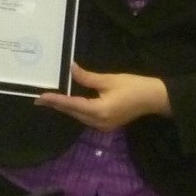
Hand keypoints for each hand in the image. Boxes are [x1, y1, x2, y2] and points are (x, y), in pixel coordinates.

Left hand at [34, 62, 170, 131]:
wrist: (155, 98)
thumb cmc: (134, 87)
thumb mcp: (109, 80)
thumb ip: (87, 78)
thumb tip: (71, 70)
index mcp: (99, 111)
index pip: (71, 105)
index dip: (55, 101)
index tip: (40, 98)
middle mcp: (99, 122)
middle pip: (73, 113)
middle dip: (57, 106)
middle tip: (40, 100)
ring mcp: (103, 126)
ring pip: (79, 117)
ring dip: (66, 109)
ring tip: (51, 101)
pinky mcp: (107, 124)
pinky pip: (87, 118)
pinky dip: (77, 111)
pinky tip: (70, 104)